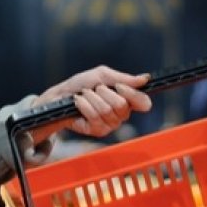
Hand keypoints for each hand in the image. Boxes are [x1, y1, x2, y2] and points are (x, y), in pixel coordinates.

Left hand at [32, 66, 151, 137]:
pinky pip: (95, 116)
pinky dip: (84, 105)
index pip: (143, 102)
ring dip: (92, 98)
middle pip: (122, 105)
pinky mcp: (99, 131)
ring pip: (107, 110)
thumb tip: (145, 79)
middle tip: (95, 89)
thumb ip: (123, 78)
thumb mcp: (102, 75)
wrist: (61, 96)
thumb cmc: (82, 85)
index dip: (133, 95)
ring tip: (85, 95)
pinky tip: (79, 103)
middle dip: (105, 92)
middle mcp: (122, 114)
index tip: (119, 86)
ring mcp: (111, 124)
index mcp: (127, 99)